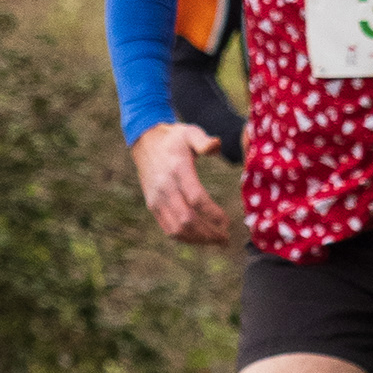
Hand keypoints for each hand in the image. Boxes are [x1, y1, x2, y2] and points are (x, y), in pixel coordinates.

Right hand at [131, 121, 229, 244]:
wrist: (145, 142)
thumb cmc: (174, 138)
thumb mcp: (190, 132)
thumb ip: (204, 141)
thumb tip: (216, 146)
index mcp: (177, 169)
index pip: (196, 198)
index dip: (213, 213)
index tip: (227, 221)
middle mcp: (165, 187)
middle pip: (187, 219)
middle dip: (208, 233)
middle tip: (225, 238)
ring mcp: (157, 199)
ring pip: (177, 229)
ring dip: (197, 239)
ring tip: (215, 240)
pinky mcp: (152, 205)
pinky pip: (168, 228)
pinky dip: (184, 238)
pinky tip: (199, 238)